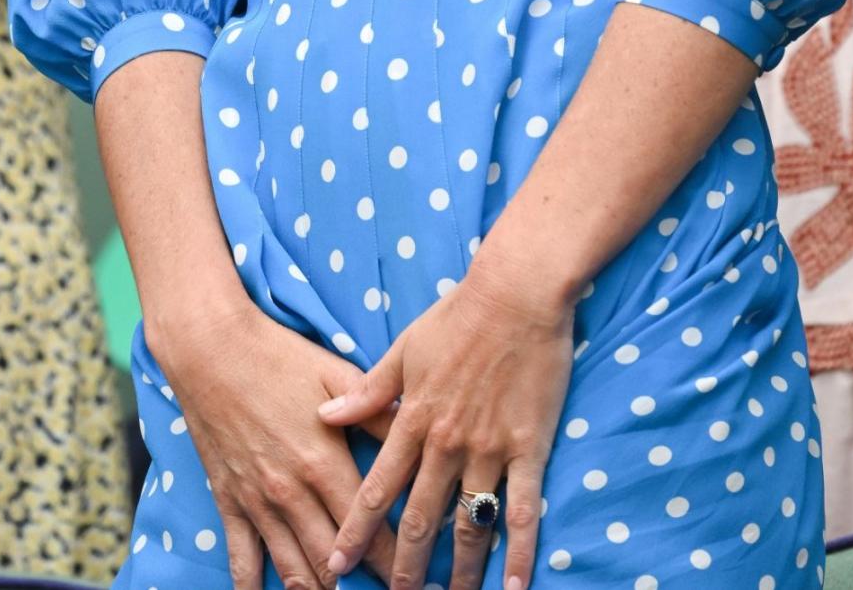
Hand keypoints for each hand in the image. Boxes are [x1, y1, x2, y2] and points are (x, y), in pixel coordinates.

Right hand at [155, 298, 398, 589]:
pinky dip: (255, 588)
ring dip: (319, 589)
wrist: (211, 350)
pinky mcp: (229, 503)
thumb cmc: (279, 357)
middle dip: (360, 580)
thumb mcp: (336, 374)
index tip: (410, 571)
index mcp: (324, 462)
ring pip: (293, 569)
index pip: (368, 526)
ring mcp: (258, 503)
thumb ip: (377, 411)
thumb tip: (419, 429)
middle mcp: (292, 493)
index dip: (392, 557)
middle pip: (333, 559)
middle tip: (384, 588)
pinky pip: (242, 561)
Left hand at [317, 258, 574, 589]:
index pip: (376, 488)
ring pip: (468, 524)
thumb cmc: (458, 315)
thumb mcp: (403, 348)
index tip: (338, 564)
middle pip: (419, 518)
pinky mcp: (528, 446)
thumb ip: (367, 391)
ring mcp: (489, 448)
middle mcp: (445, 443)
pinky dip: (520, 551)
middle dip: (404, 565)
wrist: (516, 292)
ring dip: (460, 571)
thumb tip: (324, 416)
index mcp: (412, 420)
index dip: (356, 530)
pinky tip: (517, 584)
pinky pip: (522, 508)